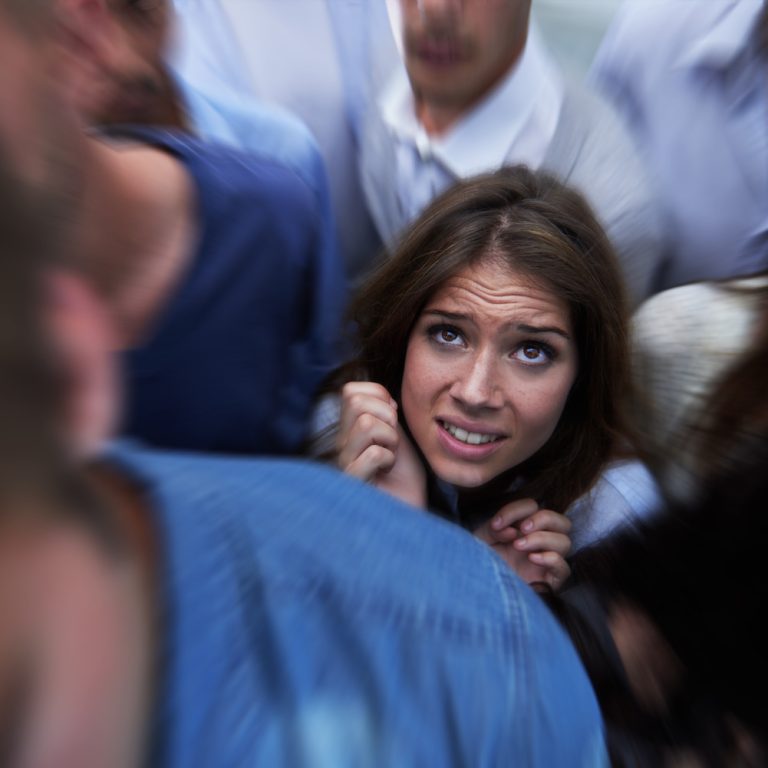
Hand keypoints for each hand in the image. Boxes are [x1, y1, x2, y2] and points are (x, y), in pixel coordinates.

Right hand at [336, 382, 425, 506]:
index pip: (351, 391)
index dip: (378, 396)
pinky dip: (389, 460)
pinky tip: (387, 473)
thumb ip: (385, 416)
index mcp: (351, 430)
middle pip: (355, 401)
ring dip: (389, 439)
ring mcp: (344, 463)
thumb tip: (383, 396)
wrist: (408, 516)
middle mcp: (342, 445)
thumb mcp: (396, 438)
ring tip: (390, 457)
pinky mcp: (352, 483)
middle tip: (392, 440)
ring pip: (366, 425)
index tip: (392, 420)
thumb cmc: (404, 481)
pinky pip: (373, 454)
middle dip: (386, 415)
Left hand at [474, 498, 571, 592]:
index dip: (516, 510)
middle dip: (543, 519)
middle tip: (522, 528)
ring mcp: (546, 562)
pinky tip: (531, 558)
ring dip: (542, 538)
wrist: (477, 592)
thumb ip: (495, 528)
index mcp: (523, 529)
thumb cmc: (479, 563)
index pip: (534, 508)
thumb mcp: (481, 539)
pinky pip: (564, 568)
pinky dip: (551, 558)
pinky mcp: (550, 582)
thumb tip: (514, 531)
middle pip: (562, 522)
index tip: (496, 524)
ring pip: (565, 542)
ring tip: (519, 545)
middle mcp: (539, 543)